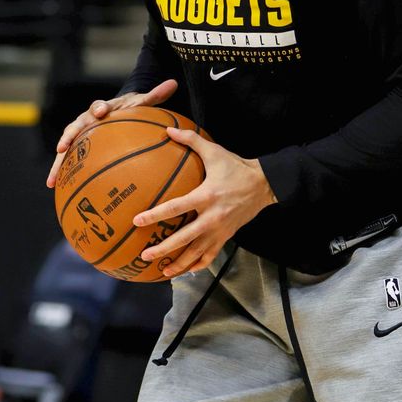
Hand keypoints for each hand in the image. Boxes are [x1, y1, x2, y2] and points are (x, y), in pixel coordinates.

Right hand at [46, 78, 178, 187]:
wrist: (114, 112)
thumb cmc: (129, 109)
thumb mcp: (141, 102)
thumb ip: (155, 95)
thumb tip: (174, 82)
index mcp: (101, 108)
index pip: (98, 105)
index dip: (98, 108)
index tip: (101, 111)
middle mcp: (86, 120)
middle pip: (74, 127)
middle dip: (68, 137)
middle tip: (62, 147)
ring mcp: (79, 135)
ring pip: (65, 147)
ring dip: (58, 163)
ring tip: (51, 180)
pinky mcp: (76, 148)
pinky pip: (67, 160)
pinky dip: (60, 173)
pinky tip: (54, 187)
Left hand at [134, 128, 276, 277]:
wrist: (264, 185)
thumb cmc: (236, 167)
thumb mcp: (215, 151)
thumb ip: (190, 140)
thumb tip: (167, 130)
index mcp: (206, 196)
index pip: (176, 207)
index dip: (155, 215)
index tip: (137, 221)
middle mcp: (212, 217)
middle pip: (184, 238)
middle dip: (164, 248)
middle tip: (145, 255)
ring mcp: (220, 230)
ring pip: (197, 252)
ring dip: (179, 264)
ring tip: (162, 271)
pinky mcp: (226, 237)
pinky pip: (211, 255)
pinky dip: (198, 265)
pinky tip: (186, 271)